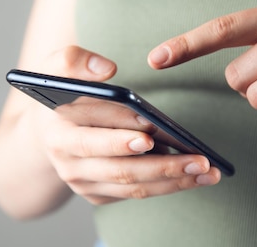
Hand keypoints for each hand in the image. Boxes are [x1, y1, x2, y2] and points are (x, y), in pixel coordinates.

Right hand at [37, 46, 219, 204]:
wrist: (49, 131)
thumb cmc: (64, 94)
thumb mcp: (57, 67)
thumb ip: (75, 61)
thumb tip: (107, 70)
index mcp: (58, 136)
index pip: (90, 141)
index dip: (119, 140)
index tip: (150, 135)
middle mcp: (70, 167)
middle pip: (120, 171)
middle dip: (163, 166)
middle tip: (199, 160)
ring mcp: (86, 185)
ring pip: (134, 188)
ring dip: (174, 181)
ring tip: (208, 171)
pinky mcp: (100, 195)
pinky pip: (138, 194)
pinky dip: (168, 186)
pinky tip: (195, 176)